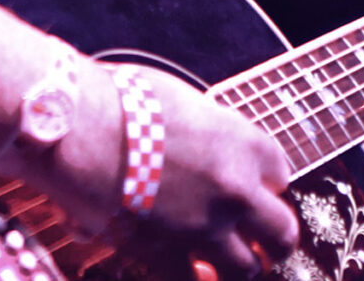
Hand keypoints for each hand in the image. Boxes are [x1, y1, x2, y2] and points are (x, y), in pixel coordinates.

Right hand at [13, 59, 298, 278]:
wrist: (82, 127)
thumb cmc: (122, 100)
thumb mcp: (180, 101)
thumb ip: (201, 130)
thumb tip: (191, 141)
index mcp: (244, 143)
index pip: (279, 172)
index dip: (264, 180)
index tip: (253, 184)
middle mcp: (236, 189)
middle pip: (281, 231)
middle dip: (273, 238)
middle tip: (264, 241)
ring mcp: (205, 228)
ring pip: (247, 269)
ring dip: (240, 266)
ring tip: (230, 264)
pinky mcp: (167, 254)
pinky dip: (192, 278)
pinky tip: (189, 273)